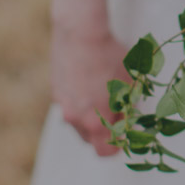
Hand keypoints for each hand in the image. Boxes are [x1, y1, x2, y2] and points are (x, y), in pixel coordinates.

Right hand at [50, 23, 130, 156]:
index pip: (105, 152)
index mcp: (96, 122)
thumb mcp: (129, 83)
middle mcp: (75, 119)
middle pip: (90, 140)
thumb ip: (128, 108)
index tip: (126, 134)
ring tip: (103, 94)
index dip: (117, 145)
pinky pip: (69, 106)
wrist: (80, 32)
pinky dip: (79, 102)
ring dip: (90, 117)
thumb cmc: (109, 57)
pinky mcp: (55, 91)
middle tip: (118, 112)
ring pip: (78, 123)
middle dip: (104, 131)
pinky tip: (89, 83)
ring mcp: (62, 105)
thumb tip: (129, 119)